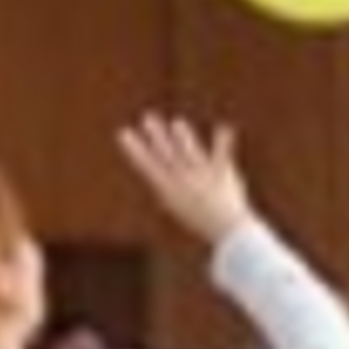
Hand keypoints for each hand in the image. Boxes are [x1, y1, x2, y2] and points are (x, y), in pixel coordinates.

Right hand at [116, 113, 253, 244]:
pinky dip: (223, 144)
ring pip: (190, 153)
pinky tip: (224, 128)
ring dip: (184, 138)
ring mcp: (202, 176)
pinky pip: (221, 156)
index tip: (123, 133)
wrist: (225, 230)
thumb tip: (158, 188)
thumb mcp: (179, 205)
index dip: (135, 149)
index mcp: (169, 189)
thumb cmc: (201, 219)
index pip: (147, 166)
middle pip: (168, 155)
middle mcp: (183, 181)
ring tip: (177, 123)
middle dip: (158, 137)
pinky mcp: (222, 174)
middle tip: (147, 118)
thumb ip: (168, 192)